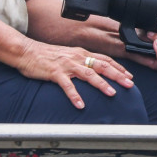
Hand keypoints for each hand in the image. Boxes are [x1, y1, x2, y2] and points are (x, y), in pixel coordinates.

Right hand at [15, 40, 134, 108]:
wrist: (26, 51)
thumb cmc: (47, 55)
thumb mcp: (69, 55)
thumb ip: (81, 61)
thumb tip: (95, 69)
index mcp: (81, 53)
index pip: (105, 59)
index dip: (119, 68)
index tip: (130, 77)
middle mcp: (77, 57)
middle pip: (102, 66)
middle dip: (118, 75)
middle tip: (130, 85)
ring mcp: (67, 65)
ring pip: (88, 74)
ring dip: (101, 84)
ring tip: (112, 94)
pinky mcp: (55, 73)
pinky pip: (67, 85)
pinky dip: (75, 95)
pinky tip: (80, 105)